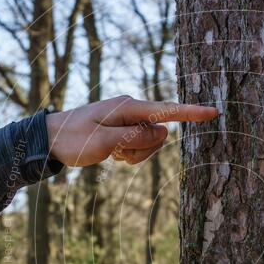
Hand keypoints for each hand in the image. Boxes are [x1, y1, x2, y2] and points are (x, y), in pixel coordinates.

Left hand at [45, 95, 217, 166]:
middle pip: (160, 133)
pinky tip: (112, 154)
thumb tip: (162, 133)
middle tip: (119, 156)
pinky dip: (130, 153)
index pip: (166, 110)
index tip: (213, 112)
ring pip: (151, 142)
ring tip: (113, 155)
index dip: (191, 113)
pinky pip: (141, 145)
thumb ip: (134, 138)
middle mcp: (132, 110)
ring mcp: (129, 119)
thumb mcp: (102, 142)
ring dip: (136, 154)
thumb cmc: (73, 140)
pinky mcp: (125, 128)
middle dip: (145, 150)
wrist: (50, 139)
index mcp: (127, 107)